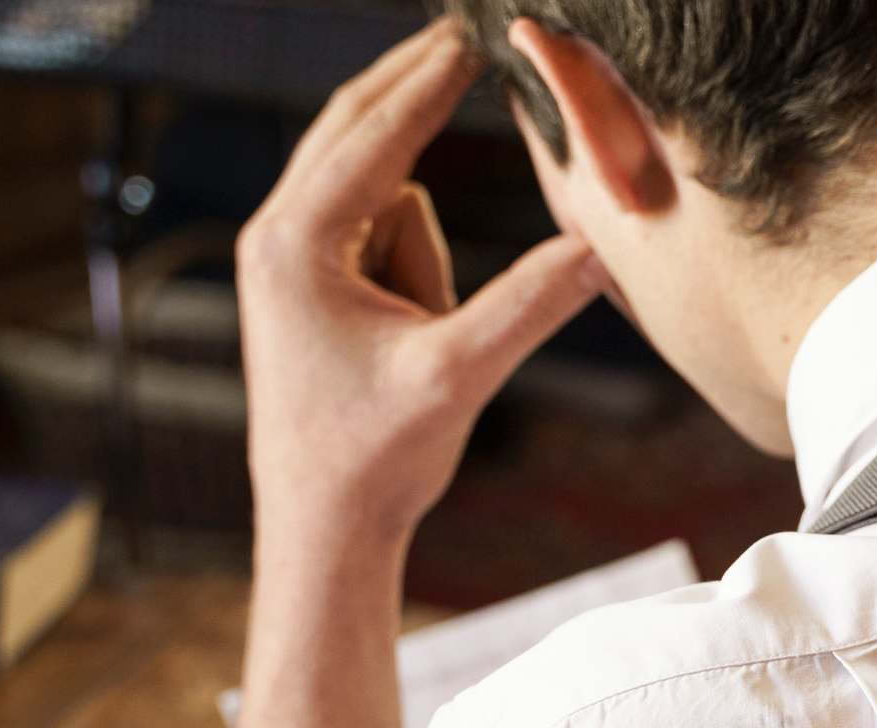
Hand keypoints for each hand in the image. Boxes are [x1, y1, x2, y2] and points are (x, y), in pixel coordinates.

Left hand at [236, 21, 602, 552]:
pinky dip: (415, 279)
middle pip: (358, 134)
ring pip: (388, 209)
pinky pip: (382, 247)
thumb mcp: (459, 378)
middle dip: (413, 97)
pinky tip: (409, 348)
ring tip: (421, 349)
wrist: (323, 529)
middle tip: (465, 38)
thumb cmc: (372, 461)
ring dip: (425, 264)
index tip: (470, 32)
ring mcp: (288, 262)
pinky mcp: (306, 290)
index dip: (429, 80)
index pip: (373, 134)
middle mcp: (277, 238)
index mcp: (295, 244)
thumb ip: (529, 305)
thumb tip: (599, 250)